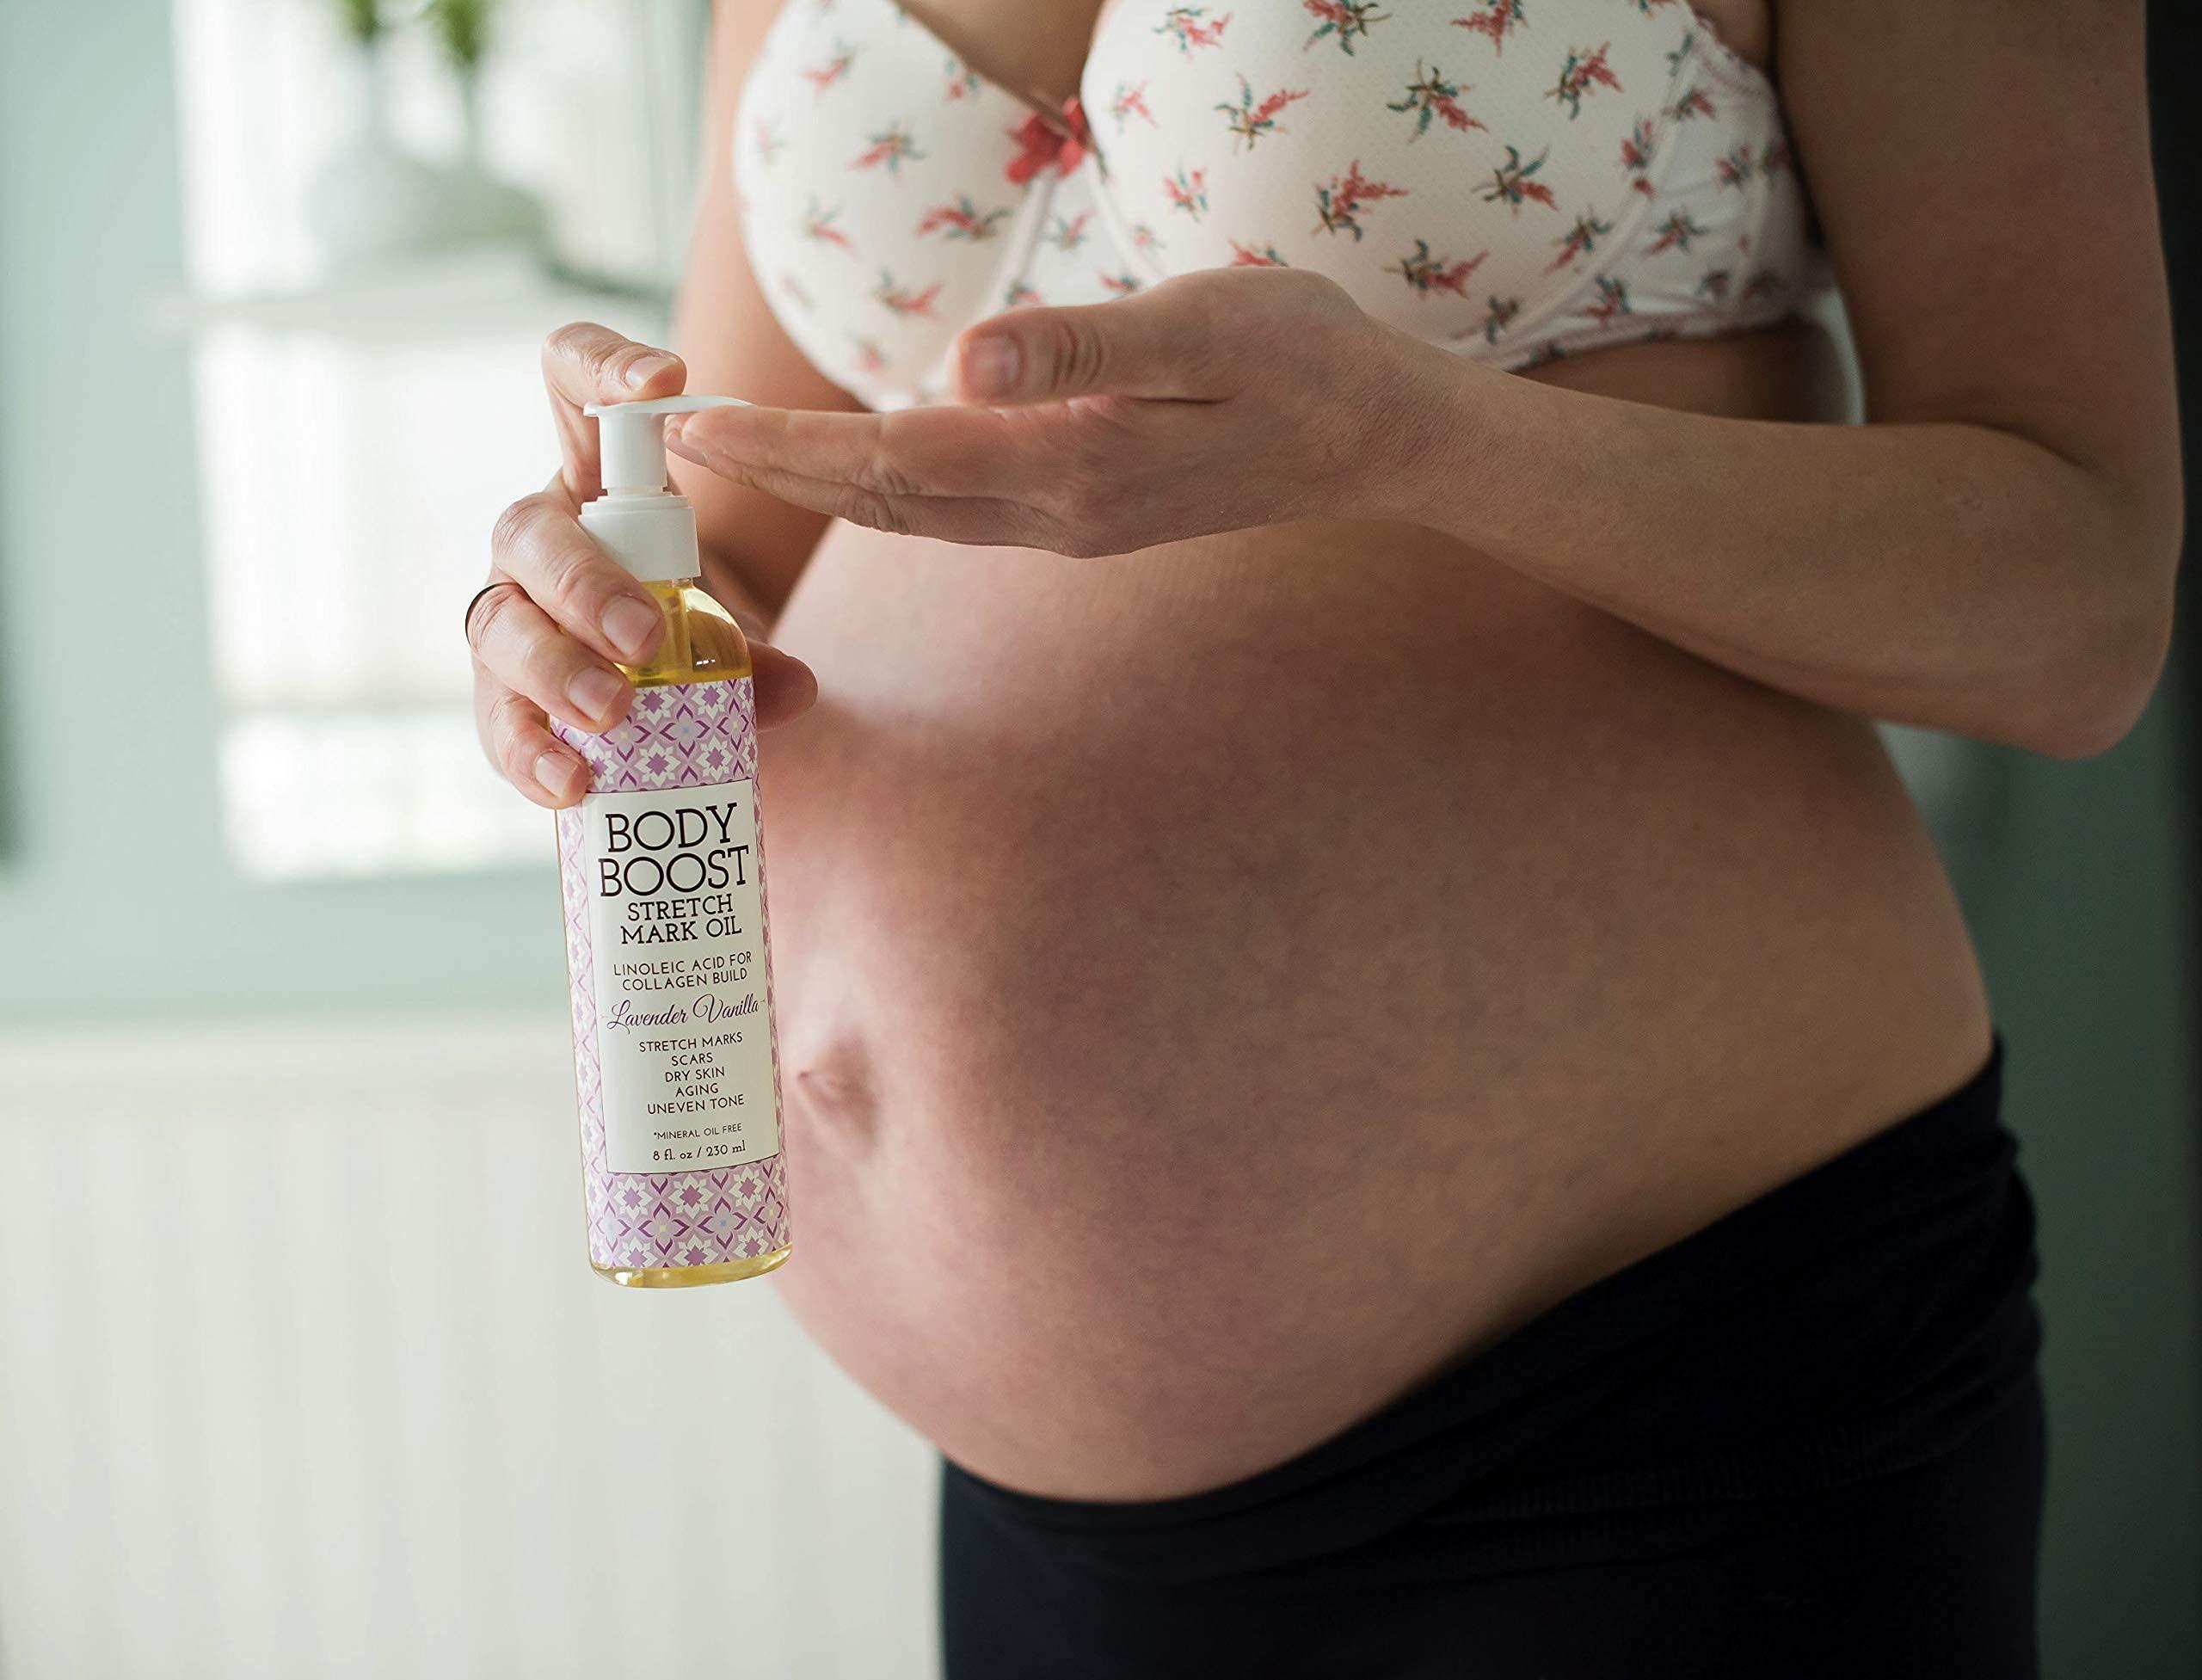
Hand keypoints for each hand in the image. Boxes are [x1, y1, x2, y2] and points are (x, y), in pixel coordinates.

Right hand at [471, 323, 817, 809]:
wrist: (630, 685)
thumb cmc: (671, 615)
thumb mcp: (718, 614)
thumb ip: (751, 646)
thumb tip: (796, 688)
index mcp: (588, 480)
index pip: (568, 381)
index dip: (601, 366)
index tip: (664, 381)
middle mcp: (533, 540)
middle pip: (528, 533)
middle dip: (584, 585)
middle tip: (643, 637)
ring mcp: (505, 616)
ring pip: (499, 626)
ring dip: (554, 671)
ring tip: (612, 715)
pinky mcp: (499, 696)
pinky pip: (497, 722)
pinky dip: (531, 754)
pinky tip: (572, 783)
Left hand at [663, 268, 1448, 556]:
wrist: (1372, 438)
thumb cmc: (1300, 361)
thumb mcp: (1201, 326)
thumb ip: (1077, 349)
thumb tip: (958, 364)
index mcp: (1071, 465)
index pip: (896, 458)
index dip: (789, 444)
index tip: (696, 423)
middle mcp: (1056, 513)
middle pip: (887, 497)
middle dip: (779, 470)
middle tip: (679, 439)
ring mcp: (1069, 524)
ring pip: (917, 512)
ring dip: (823, 485)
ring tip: (741, 450)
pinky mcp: (1085, 514)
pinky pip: (957, 512)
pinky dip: (886, 488)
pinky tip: (855, 464)